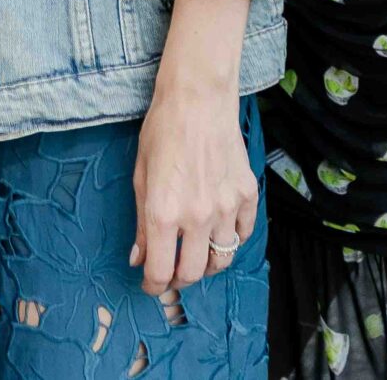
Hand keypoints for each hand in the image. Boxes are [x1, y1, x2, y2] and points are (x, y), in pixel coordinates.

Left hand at [131, 82, 256, 294]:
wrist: (198, 100)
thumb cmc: (162, 132)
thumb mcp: (140, 177)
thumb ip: (141, 223)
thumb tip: (139, 258)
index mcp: (164, 212)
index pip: (161, 271)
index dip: (153, 285)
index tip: (151, 284)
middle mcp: (198, 216)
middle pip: (195, 272)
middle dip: (180, 278)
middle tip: (171, 270)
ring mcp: (227, 207)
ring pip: (222, 258)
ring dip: (207, 263)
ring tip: (196, 254)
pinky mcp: (248, 196)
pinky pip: (243, 233)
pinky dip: (231, 239)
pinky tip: (218, 229)